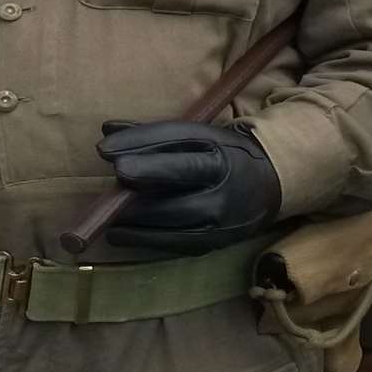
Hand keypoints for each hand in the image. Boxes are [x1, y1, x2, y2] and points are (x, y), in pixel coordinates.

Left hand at [96, 120, 281, 254]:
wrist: (267, 186)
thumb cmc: (220, 155)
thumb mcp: (197, 135)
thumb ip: (152, 134)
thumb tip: (106, 128)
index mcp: (217, 147)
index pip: (177, 140)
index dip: (140, 143)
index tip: (104, 148)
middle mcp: (222, 181)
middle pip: (179, 179)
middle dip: (142, 179)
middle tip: (113, 179)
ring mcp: (221, 215)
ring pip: (176, 217)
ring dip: (137, 216)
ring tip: (106, 215)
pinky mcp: (214, 241)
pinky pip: (176, 243)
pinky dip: (144, 239)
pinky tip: (119, 234)